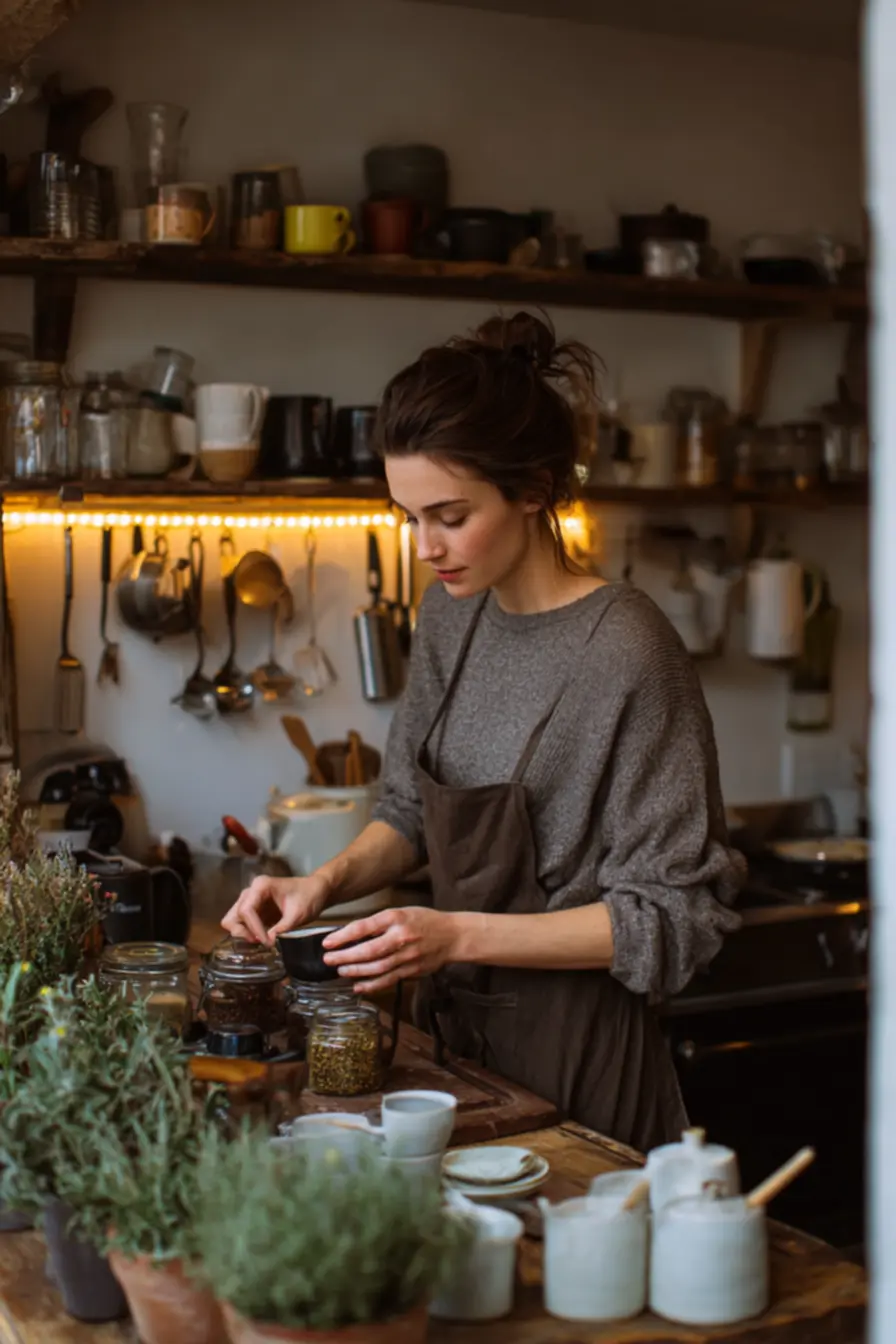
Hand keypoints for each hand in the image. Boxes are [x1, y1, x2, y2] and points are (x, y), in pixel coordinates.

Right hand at [221, 872, 330, 944]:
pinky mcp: (254, 910)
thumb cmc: (309, 897)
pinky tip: (263, 940)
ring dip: (244, 934)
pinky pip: (242, 924)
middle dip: (242, 932)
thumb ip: (282, 928)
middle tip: (259, 942)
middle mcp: (251, 892)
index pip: (246, 910)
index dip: (254, 929)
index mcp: (260, 886)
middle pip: (233, 916)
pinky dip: (248, 934)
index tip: (267, 942)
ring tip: (261, 942)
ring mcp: (250, 901)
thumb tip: (268, 942)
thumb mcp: (298, 914)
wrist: (316, 891)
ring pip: (233, 920)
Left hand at [322, 906, 459, 994]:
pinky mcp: (412, 971)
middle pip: (368, 950)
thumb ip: (379, 924)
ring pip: (377, 968)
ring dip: (356, 971)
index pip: (364, 927)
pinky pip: (388, 980)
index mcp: (396, 918)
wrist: (452, 936)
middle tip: (328, 959)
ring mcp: (407, 956)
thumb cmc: (424, 920)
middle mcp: (401, 937)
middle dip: (345, 957)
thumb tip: (352, 935)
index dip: (343, 936)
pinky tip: (358, 986)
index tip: (328, 942)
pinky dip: (372, 985)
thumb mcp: (401, 912)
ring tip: (340, 971)